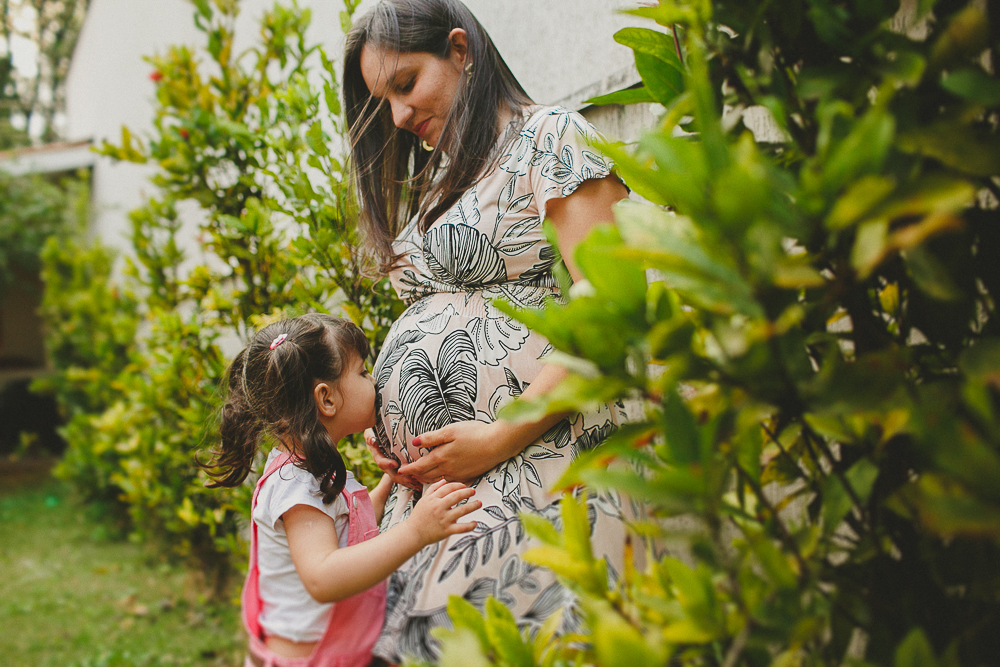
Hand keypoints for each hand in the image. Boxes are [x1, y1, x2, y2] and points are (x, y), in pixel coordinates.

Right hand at [365, 428, 420, 490]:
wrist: (382, 437)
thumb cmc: (377, 432)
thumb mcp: (371, 433)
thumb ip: (370, 436)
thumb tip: (372, 440)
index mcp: (377, 455)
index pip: (381, 462)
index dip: (387, 464)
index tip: (395, 464)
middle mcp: (384, 464)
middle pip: (392, 474)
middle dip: (401, 477)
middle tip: (410, 478)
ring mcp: (391, 468)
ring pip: (399, 478)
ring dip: (407, 481)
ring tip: (417, 483)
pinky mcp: (399, 469)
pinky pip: (405, 478)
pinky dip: (412, 482)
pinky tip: (420, 484)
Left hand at [399, 420, 513, 484]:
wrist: (497, 444)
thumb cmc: (474, 433)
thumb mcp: (451, 430)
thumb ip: (432, 438)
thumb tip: (414, 442)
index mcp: (441, 457)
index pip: (419, 466)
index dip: (408, 468)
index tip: (399, 470)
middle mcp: (447, 469)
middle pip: (426, 476)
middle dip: (415, 476)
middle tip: (406, 475)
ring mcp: (457, 474)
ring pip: (437, 480)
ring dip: (426, 479)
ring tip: (419, 477)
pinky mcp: (467, 476)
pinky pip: (449, 482)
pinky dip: (440, 481)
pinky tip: (440, 478)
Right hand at [407, 479, 478, 544]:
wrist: (413, 533)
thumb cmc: (418, 516)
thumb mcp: (423, 500)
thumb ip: (433, 489)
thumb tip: (444, 480)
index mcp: (433, 499)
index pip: (448, 488)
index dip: (458, 485)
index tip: (464, 486)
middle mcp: (438, 508)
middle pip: (456, 496)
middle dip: (467, 492)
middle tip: (473, 491)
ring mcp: (443, 519)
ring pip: (461, 510)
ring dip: (472, 506)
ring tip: (479, 503)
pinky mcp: (446, 530)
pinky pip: (461, 528)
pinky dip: (470, 526)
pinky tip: (475, 523)